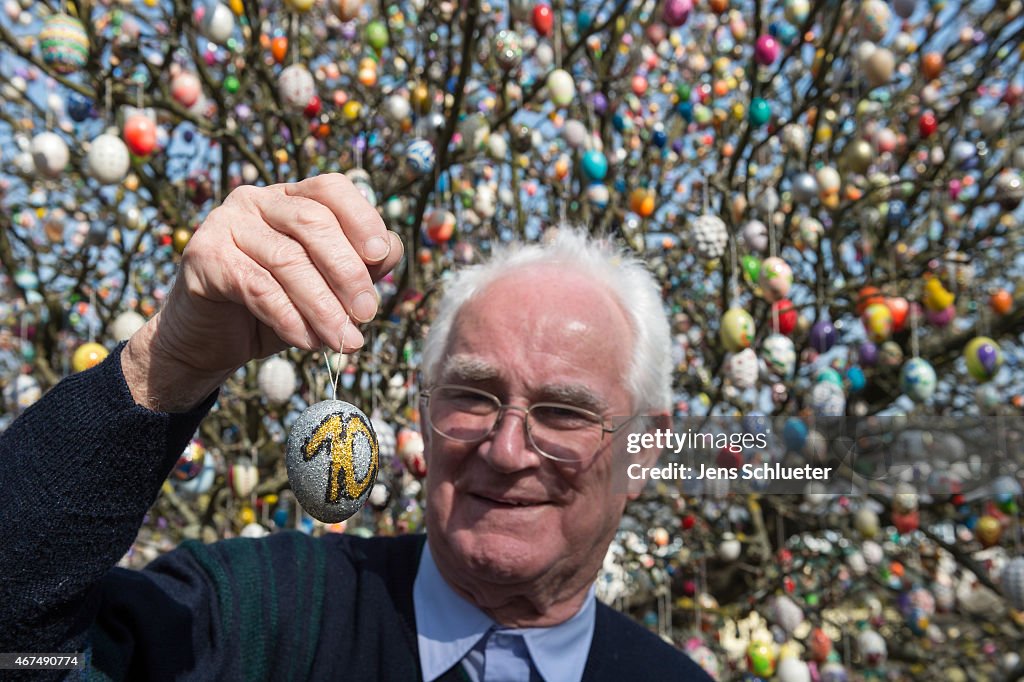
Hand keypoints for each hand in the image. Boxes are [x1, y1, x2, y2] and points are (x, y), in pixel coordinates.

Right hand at [123, 174, 403, 410]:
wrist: (211, 340)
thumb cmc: (276, 308)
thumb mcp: (326, 288)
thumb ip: (360, 267)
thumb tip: (390, 250)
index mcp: (291, 198)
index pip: (332, 189)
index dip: (361, 218)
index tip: (380, 256)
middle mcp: (257, 200)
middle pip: (313, 222)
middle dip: (348, 272)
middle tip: (368, 313)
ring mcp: (226, 223)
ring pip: (288, 260)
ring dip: (323, 306)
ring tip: (344, 341)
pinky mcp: (204, 254)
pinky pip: (256, 286)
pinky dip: (289, 318)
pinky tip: (308, 342)